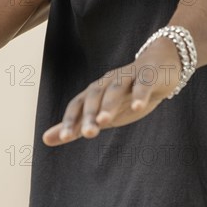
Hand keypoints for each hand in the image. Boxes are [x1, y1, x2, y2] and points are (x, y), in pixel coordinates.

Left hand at [42, 36, 181, 146]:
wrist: (160, 67)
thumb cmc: (128, 95)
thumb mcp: (102, 113)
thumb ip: (76, 126)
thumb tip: (45, 139)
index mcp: (97, 91)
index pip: (78, 103)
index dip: (71, 119)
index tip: (63, 137)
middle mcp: (109, 81)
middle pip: (95, 95)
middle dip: (89, 114)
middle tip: (86, 134)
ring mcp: (129, 76)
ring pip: (116, 88)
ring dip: (109, 103)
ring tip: (104, 120)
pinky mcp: (148, 74)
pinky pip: (143, 83)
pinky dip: (140, 94)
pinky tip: (138, 107)